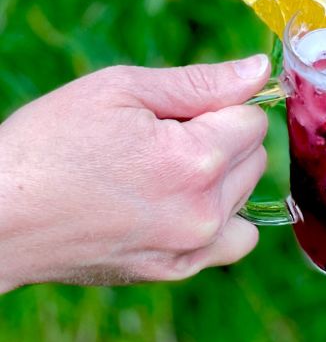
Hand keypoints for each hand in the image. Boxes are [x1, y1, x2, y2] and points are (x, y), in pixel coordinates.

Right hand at [0, 55, 270, 291]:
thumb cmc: (49, 144)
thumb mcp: (120, 90)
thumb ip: (202, 82)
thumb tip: (261, 70)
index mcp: (195, 160)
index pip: (253, 120)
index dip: (217, 106)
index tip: (174, 113)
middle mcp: (204, 210)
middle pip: (255, 157)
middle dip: (221, 139)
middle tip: (158, 141)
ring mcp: (193, 248)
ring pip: (246, 196)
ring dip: (222, 179)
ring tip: (162, 173)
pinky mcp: (177, 271)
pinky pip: (233, 240)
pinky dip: (219, 220)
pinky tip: (178, 205)